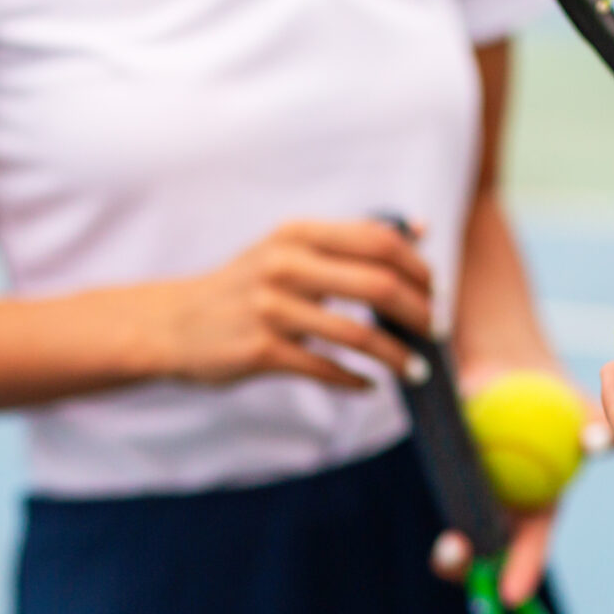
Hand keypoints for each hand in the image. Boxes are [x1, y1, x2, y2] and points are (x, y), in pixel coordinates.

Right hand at [157, 219, 434, 388]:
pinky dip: (356, 380)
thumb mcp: (289, 249)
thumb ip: (350, 240)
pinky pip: (325, 368)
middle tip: (438, 335)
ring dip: (397, 356)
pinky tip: (370, 385)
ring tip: (416, 370)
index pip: (380, 241)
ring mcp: (271, 308)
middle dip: (420, 314)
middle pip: (378, 286)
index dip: (420, 269)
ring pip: (358, 335)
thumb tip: (420, 229)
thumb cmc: (245, 286)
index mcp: (298, 233)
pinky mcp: (260, 350)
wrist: (174, 324)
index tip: (439, 294)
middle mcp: (285, 264)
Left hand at [426, 369, 601, 606]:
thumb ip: (593, 429)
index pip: (531, 549)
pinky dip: (442, 505)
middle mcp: (504, 512)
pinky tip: (443, 506)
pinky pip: (441, 496)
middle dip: (474, 573)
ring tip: (451, 548)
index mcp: (538, 511)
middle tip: (467, 566)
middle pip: (486, 556)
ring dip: (453, 554)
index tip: (513, 597)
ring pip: (460, 536)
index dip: (523, 573)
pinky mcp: (447, 476)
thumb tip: (596, 440)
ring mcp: (473, 497)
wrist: (509, 367)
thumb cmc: (555, 395)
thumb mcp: (581, 413)